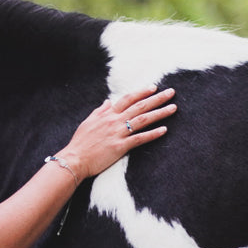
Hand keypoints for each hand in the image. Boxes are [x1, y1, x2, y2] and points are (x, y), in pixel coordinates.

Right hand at [55, 86, 176, 177]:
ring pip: (143, 120)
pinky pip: (139, 138)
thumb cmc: (80, 142)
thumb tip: (108, 101)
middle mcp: (114, 121)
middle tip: (171, 93)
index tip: (154, 88)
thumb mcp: (88, 122)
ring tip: (173, 108)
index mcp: (107, 114)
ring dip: (160, 113)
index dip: (142, 92)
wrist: (74, 159)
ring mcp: (118, 133)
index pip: (128, 99)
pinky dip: (152, 134)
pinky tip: (164, 130)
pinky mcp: (120, 146)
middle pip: (140, 106)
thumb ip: (100, 111)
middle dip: (157, 98)